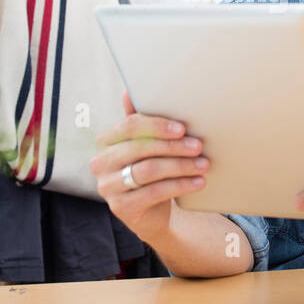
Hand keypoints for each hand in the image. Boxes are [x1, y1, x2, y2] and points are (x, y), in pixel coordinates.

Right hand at [89, 91, 209, 242]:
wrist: (149, 212)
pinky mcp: (121, 208)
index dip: (157, 126)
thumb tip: (129, 91)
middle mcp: (100, 163)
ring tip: (203, 164)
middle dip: (173, 146)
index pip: (129, 126)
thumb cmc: (148, 170)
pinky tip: (198, 182)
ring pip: (149, 170)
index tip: (182, 128)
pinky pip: (155, 192)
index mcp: (105, 141)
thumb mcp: (144, 145)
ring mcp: (108, 187)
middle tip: (198, 146)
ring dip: (181, 165)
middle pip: (141, 148)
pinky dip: (180, 185)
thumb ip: (139, 121)